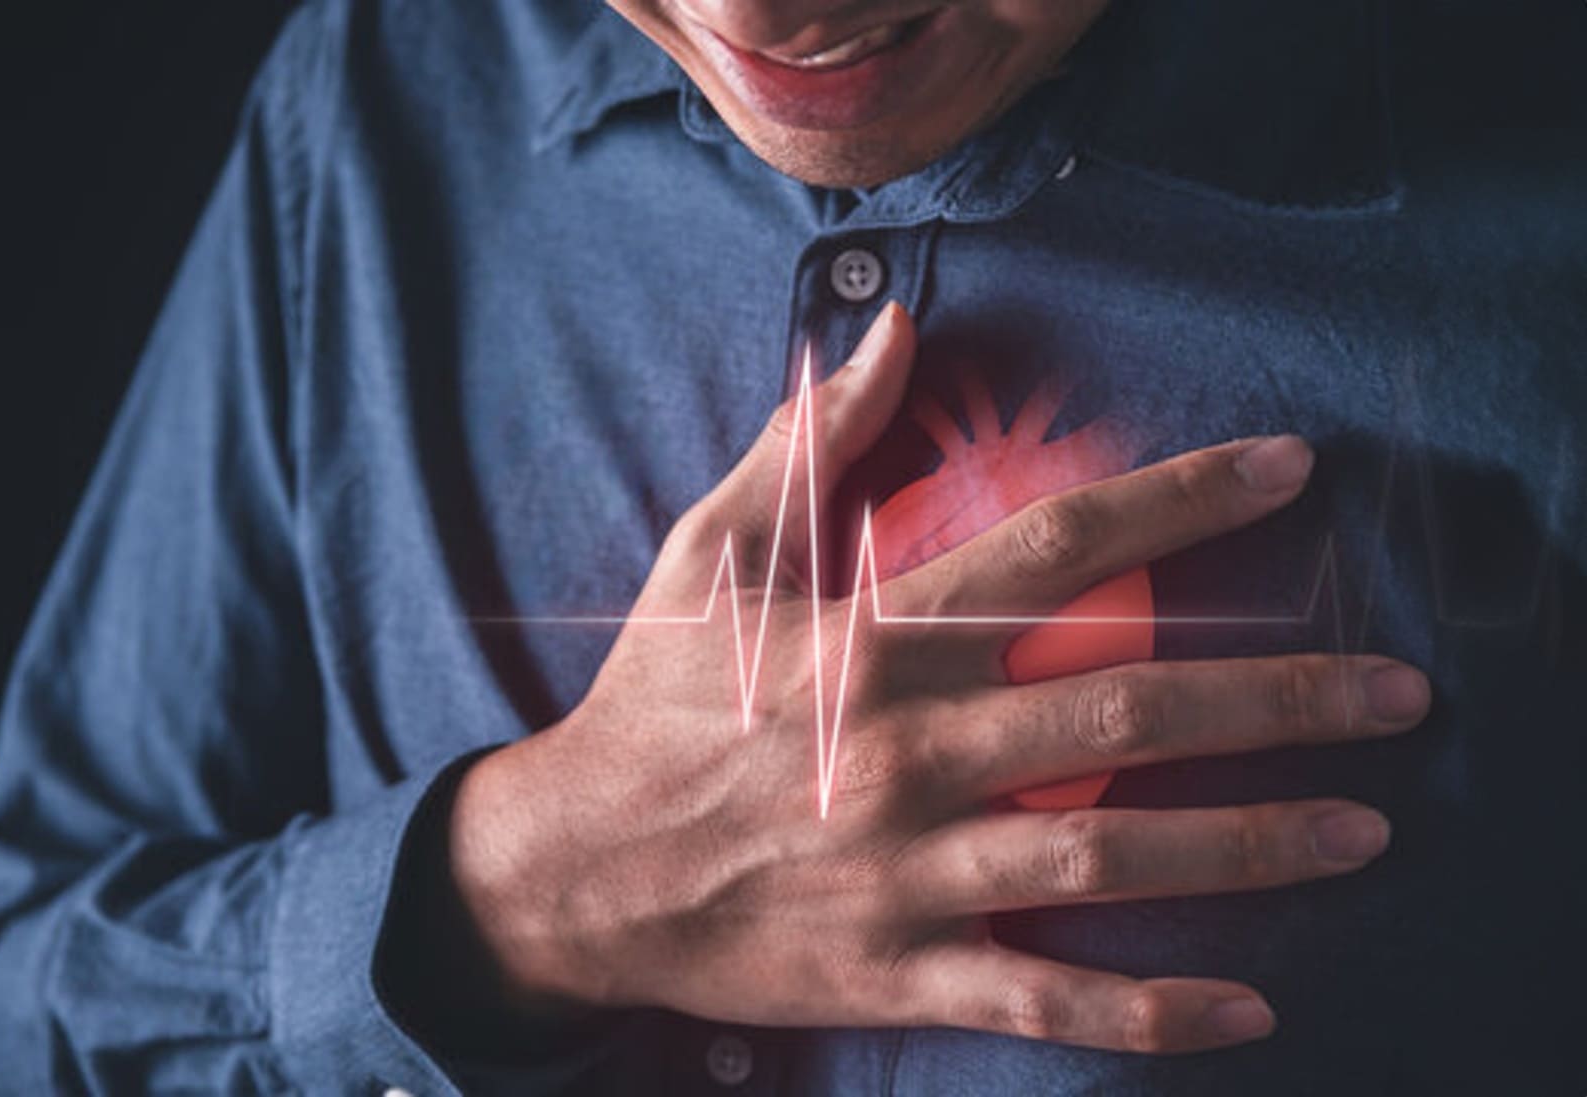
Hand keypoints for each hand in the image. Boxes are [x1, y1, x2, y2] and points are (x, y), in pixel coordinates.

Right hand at [448, 302, 1429, 1053]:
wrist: (574, 871)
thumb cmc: (654, 702)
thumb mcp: (710, 554)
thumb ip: (810, 444)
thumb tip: (889, 330)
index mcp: (868, 643)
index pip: (1052, 550)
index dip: (1180, 501)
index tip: (1287, 474)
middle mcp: (903, 754)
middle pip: (1122, 715)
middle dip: (1277, 700)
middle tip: (1395, 693)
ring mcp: (904, 871)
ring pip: (1104, 859)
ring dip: (1245, 845)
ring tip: (1361, 829)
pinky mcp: (896, 969)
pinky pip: (1039, 997)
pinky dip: (1145, 1011)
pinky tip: (1246, 1009)